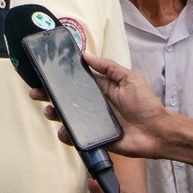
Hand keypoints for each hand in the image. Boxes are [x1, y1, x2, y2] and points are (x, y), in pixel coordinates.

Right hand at [34, 52, 169, 157]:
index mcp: (100, 88)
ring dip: (54, 113)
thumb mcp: (129, 79)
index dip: (60, 78)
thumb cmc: (145, 104)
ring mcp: (91, 122)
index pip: (76, 81)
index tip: (44, 73)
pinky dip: (67, 134)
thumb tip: (85, 54)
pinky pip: (75, 136)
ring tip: (50, 111)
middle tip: (36, 93)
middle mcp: (93, 104)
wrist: (156, 133)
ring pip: (66, 117)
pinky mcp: (93, 138)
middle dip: (49, 95)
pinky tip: (65, 131)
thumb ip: (108, 67)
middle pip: (66, 99)